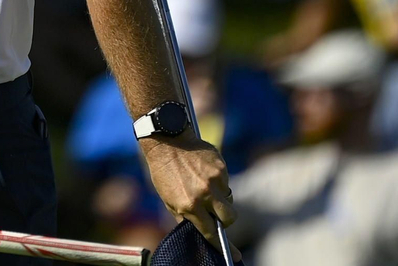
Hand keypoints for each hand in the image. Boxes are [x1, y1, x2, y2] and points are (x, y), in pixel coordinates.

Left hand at [140, 135, 235, 250]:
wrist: (167, 142)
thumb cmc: (164, 172)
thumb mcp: (168, 198)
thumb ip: (185, 215)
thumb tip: (200, 230)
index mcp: (189, 205)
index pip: (210, 232)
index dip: (220, 244)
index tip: (234, 255)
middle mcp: (204, 195)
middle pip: (229, 218)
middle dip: (225, 219)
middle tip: (216, 213)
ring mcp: (215, 181)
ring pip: (229, 200)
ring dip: (221, 198)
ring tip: (203, 185)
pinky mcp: (222, 168)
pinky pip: (227, 183)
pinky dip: (219, 182)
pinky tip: (205, 173)